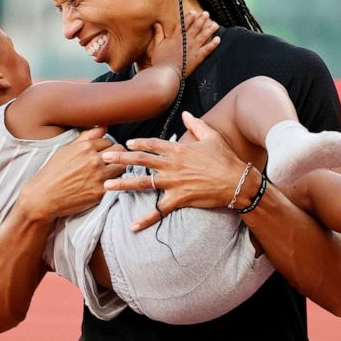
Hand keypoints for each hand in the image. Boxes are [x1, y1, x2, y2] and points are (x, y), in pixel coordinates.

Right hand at [19, 127, 126, 220]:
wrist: (43, 197)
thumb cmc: (53, 172)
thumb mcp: (66, 149)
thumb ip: (87, 136)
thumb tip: (104, 125)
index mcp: (85, 147)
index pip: (109, 141)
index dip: (106, 148)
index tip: (102, 154)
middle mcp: (94, 160)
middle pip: (120, 151)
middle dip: (117, 156)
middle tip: (110, 162)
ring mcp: (99, 176)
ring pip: (123, 166)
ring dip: (118, 168)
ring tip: (110, 173)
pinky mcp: (101, 192)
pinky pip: (117, 183)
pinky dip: (115, 183)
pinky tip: (108, 184)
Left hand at [100, 112, 247, 230]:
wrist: (237, 182)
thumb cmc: (225, 159)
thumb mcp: (211, 137)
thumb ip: (196, 125)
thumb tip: (186, 114)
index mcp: (178, 149)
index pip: (152, 144)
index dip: (138, 143)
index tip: (125, 143)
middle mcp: (172, 165)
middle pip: (141, 161)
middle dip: (120, 159)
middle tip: (103, 159)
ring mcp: (173, 182)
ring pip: (143, 183)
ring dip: (123, 185)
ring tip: (106, 187)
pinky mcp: (179, 199)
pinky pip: (158, 211)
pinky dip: (146, 219)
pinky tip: (132, 226)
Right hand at [146, 11, 219, 78]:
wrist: (167, 72)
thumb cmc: (160, 61)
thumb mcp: (157, 46)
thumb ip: (158, 34)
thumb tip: (156, 24)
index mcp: (176, 37)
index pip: (184, 24)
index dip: (189, 17)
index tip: (194, 12)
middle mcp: (186, 40)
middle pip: (196, 27)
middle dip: (202, 19)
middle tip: (207, 14)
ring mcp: (193, 48)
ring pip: (204, 35)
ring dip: (210, 29)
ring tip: (215, 24)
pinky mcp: (198, 57)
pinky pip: (208, 48)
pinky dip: (213, 44)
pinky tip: (218, 39)